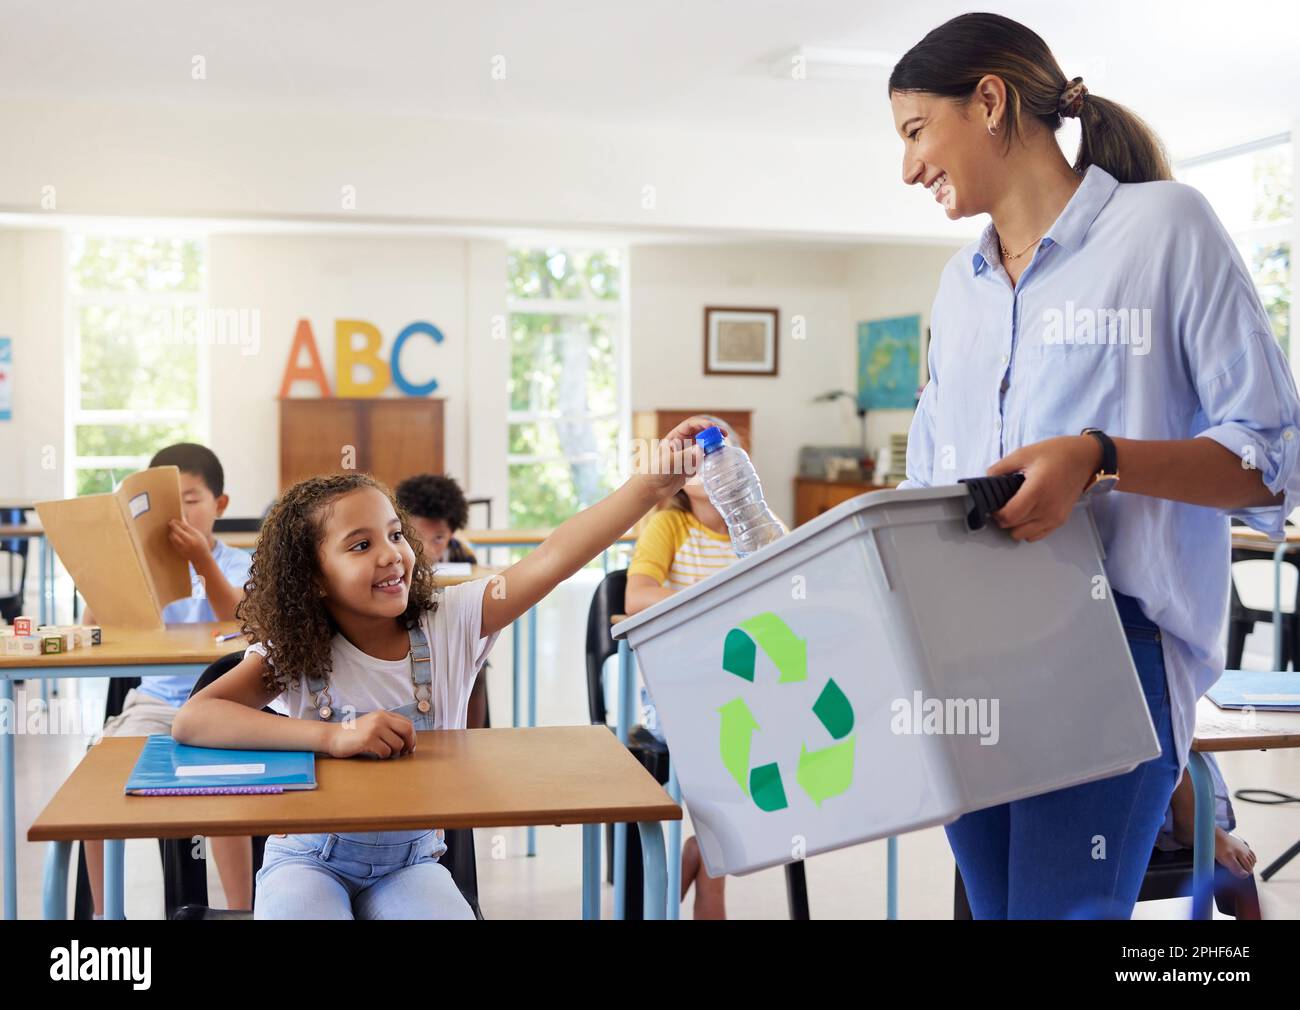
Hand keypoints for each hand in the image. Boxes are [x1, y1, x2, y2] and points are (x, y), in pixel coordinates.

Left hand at [168, 517, 211, 565]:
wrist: (202, 558)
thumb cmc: (201, 544)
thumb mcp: (198, 535)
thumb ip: (189, 528)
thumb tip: (182, 519)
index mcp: (196, 536)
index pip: (185, 526)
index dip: (178, 522)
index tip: (173, 520)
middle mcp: (190, 541)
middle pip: (178, 531)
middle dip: (173, 526)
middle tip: (170, 523)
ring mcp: (185, 547)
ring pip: (174, 537)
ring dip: (172, 533)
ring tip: (172, 530)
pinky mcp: (180, 551)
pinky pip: (173, 543)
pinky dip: (172, 539)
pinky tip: (173, 536)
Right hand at [327, 710, 416, 758]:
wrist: (333, 736)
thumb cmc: (354, 734)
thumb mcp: (372, 723)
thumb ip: (388, 726)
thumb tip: (409, 740)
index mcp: (383, 714)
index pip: (407, 723)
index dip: (412, 737)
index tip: (410, 746)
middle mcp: (381, 718)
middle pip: (407, 730)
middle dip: (409, 744)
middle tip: (404, 752)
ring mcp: (374, 728)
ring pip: (397, 744)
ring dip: (393, 752)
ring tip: (385, 753)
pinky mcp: (368, 739)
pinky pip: (386, 752)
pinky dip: (384, 756)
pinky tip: (377, 755)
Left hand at [635, 415, 727, 499]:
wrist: (654, 488)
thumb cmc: (656, 472)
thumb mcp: (669, 462)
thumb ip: (685, 455)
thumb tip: (701, 448)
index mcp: (675, 437)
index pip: (691, 425)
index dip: (703, 424)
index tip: (713, 427)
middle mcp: (683, 442)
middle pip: (700, 432)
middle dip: (712, 431)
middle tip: (723, 435)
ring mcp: (689, 453)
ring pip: (705, 443)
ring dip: (714, 443)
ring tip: (723, 446)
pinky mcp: (693, 463)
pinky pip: (705, 456)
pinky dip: (713, 454)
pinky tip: (718, 456)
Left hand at [986, 435, 1102, 541]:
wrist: (1087, 459)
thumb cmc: (1059, 454)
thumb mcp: (1024, 453)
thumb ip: (1001, 468)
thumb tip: (987, 479)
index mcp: (1037, 491)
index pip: (1009, 517)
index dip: (996, 513)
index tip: (994, 505)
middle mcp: (1047, 508)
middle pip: (1014, 529)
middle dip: (1003, 519)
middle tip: (1002, 505)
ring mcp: (1055, 516)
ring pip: (1024, 535)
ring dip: (1015, 526)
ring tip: (1015, 509)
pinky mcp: (1060, 520)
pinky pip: (1037, 535)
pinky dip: (1028, 529)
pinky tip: (1027, 514)